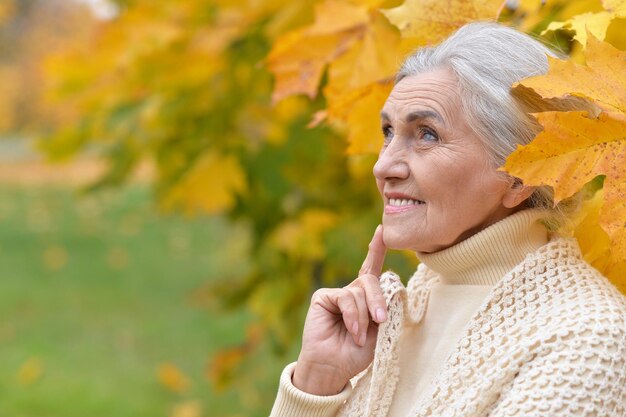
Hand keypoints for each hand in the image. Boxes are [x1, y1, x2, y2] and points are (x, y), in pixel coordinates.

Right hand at [293, 225, 387, 395]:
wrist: (333, 368)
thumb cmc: (356, 354)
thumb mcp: (378, 332)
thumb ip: (384, 309)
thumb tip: (388, 287)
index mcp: (366, 298)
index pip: (373, 270)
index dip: (377, 249)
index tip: (382, 230)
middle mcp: (351, 292)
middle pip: (372, 281)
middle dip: (379, 300)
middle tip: (381, 320)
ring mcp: (337, 294)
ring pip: (360, 291)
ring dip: (364, 316)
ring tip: (359, 336)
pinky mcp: (323, 297)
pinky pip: (346, 298)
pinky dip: (352, 315)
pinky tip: (352, 330)